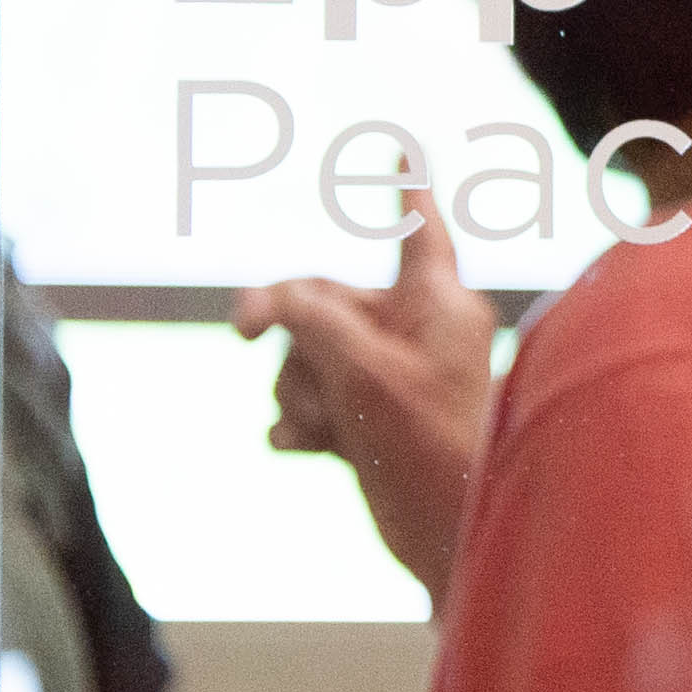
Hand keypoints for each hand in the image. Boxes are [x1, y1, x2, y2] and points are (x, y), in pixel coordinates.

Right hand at [229, 188, 497, 600]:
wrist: (449, 547)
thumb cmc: (432, 453)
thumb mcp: (363, 372)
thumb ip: (313, 319)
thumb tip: (278, 303)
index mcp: (439, 302)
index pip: (418, 227)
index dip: (405, 187)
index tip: (401, 143)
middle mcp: (418, 333)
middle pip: (326, 300)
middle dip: (292, 333)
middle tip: (242, 333)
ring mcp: (393, 381)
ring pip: (310, 356)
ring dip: (296, 390)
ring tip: (319, 429)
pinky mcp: (374, 425)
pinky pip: (315, 402)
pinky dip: (299, 421)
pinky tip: (299, 447)